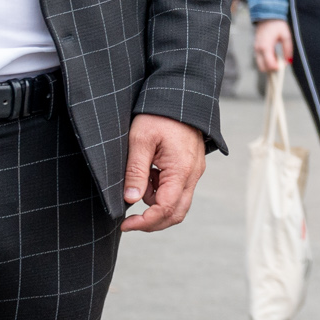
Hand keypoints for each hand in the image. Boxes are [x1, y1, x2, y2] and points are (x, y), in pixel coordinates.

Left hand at [121, 113, 207, 230]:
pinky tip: (149, 175)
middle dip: (153, 222)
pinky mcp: (191, 167)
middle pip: (176, 213)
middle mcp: (192, 174)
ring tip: (139, 182)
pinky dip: (162, 191)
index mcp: (181, 170)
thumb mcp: (140, 140)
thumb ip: (135, 172)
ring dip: (156, 204)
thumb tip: (130, 200)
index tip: (124, 224)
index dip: (144, 221)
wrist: (180, 95)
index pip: (165, 208)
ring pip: (178, 203)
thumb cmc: (158, 114)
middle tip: (129, 221)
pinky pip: (178, 189)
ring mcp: (194, 171)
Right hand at [251, 18, 291, 73]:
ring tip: (278, 58)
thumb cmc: (277, 25)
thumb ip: (288, 49)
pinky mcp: (255, 48)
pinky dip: (266, 60)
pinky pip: (259, 59)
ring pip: (260, 64)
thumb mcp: (286, 36)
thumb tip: (289, 61)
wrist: (267, 16)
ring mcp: (255, 49)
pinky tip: (274, 55)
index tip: (283, 66)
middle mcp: (258, 49)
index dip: (277, 68)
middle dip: (271, 69)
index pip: (269, 64)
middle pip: (262, 68)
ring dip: (268, 65)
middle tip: (280, 64)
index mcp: (265, 47)